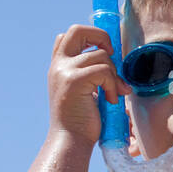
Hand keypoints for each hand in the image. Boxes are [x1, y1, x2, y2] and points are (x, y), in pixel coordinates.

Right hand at [47, 24, 133, 144]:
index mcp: (58, 66)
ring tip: (114, 94)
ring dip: (115, 75)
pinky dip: (113, 85)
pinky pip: (104, 71)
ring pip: (101, 56)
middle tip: (113, 56)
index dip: (89, 36)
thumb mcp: (81, 90)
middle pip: (79, 30)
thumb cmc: (81, 120)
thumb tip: (110, 56)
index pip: (67, 35)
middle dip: (102, 37)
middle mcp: (58, 65)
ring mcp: (64, 71)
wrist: (70, 141)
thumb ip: (87, 72)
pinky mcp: (75, 80)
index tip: (105, 51)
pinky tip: (111, 100)